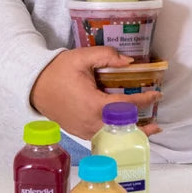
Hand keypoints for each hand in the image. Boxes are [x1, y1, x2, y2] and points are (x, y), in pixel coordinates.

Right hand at [29, 46, 161, 139]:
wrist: (33, 84)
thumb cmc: (57, 70)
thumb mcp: (82, 57)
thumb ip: (107, 56)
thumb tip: (129, 62)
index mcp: (93, 104)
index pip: (125, 106)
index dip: (143, 101)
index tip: (156, 95)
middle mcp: (90, 121)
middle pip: (121, 129)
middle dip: (141, 128)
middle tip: (158, 125)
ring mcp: (83, 130)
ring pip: (112, 136)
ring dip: (129, 133)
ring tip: (146, 130)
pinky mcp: (78, 132)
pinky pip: (101, 136)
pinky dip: (115, 134)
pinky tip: (123, 129)